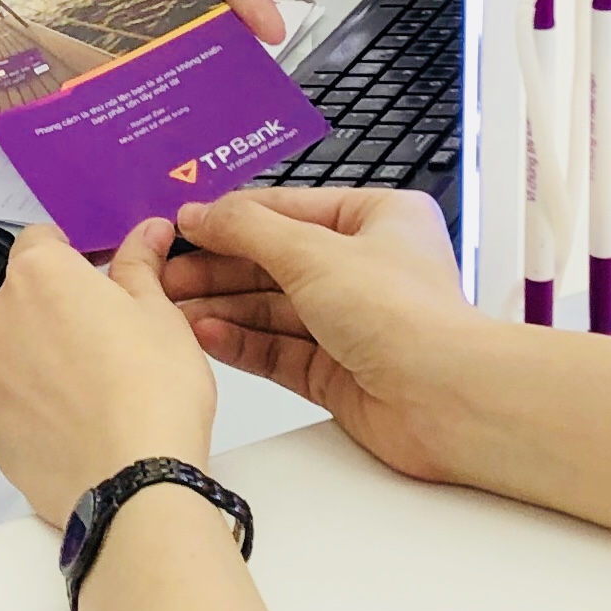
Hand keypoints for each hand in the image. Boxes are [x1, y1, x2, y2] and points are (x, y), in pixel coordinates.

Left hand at [0, 221, 217, 524]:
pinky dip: (38, 406)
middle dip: (59, 311)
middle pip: (23, 300)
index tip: (96, 275)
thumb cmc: (152, 395)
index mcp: (38, 277)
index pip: (40, 240)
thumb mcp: (160, 314)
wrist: (133, 483)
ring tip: (98, 388)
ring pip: (15, 353)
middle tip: (110, 339)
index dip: (72, 256)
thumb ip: (141, 266)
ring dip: (44, 359)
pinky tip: (81, 422)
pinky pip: (13, 403)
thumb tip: (147, 236)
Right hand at [160, 187, 490, 480]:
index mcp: (378, 220)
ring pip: (272, 308)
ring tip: (172, 307)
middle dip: (218, 267)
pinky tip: (205, 334)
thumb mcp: (314, 252)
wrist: (444, 400)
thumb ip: (248, 230)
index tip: (184, 224)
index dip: (233, 217)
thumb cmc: (408, 317)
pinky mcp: (337, 371)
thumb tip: (203, 213)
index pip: (289, 209)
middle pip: (275, 260)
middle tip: (167, 272)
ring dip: (221, 306)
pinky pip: (277, 349)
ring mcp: (351, 322)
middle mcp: (366, 269)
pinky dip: (241, 342)